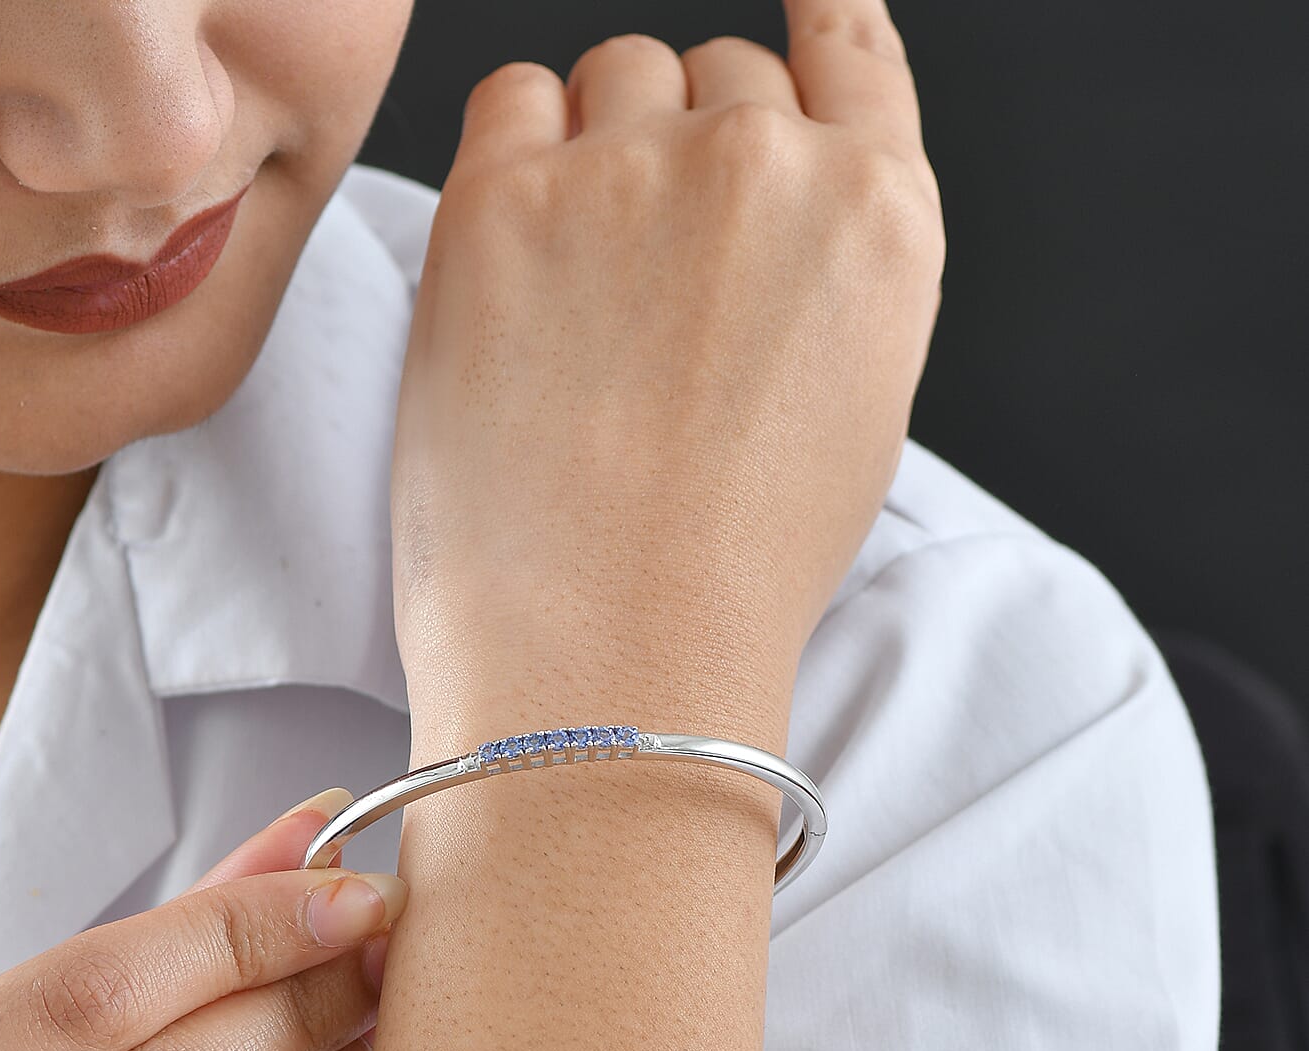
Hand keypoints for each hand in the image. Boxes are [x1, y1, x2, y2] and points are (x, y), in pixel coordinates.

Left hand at [390, 0, 943, 731]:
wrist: (615, 655)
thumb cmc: (729, 573)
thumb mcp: (847, 414)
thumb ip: (828, 278)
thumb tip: (778, 210)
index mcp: (879, 222)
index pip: (851, 46)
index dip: (810, 22)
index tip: (787, 9)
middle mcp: (768, 167)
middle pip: (719, 78)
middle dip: (687, 152)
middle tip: (647, 280)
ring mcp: (634, 172)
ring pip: (618, 77)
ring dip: (600, 148)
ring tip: (580, 290)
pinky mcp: (503, 200)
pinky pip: (510, 98)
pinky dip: (516, 153)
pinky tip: (517, 254)